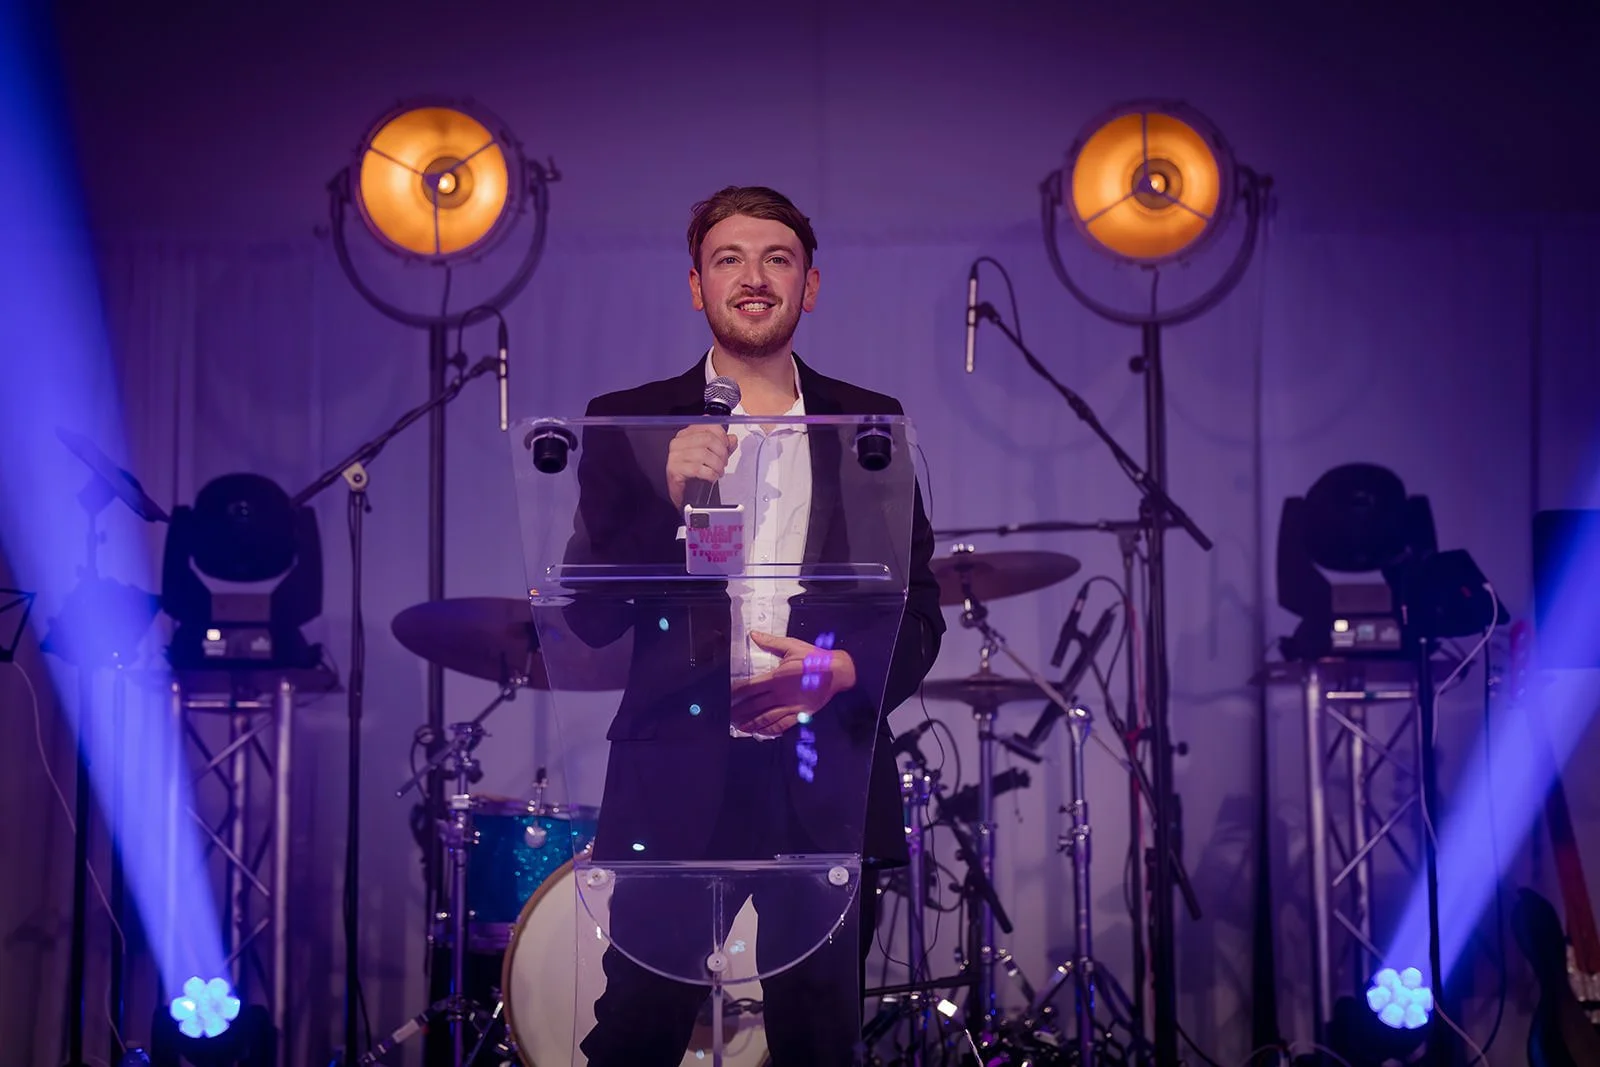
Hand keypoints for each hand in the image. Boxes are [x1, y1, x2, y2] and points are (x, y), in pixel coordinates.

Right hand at [666, 424, 737, 509]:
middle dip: (721, 452)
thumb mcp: (711, 456)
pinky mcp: (674, 469)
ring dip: (717, 465)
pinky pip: (698, 469)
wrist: (682, 492)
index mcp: (687, 434)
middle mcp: (679, 442)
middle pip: (707, 439)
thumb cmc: (693, 473)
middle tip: (724, 462)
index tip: (727, 446)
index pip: (708, 425)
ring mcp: (675, 455)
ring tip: (718, 471)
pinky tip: (712, 477)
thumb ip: (722, 446)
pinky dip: (710, 474)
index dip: (722, 436)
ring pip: (704, 454)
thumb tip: (732, 439)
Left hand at [730, 631, 856, 737]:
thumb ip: (771, 642)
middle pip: (753, 705)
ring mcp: (789, 706)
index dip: (735, 693)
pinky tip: (761, 733)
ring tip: (739, 727)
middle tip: (726, 716)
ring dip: (750, 723)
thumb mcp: (792, 646)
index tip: (726, 696)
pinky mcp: (799, 714)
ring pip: (765, 718)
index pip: (749, 687)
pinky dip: (770, 730)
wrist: (837, 672)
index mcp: (775, 677)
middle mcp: (780, 694)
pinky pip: (781, 725)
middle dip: (738, 711)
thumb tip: (753, 634)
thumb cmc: (815, 658)